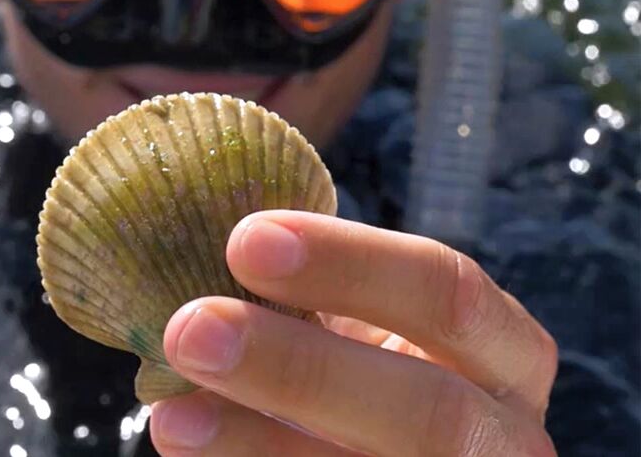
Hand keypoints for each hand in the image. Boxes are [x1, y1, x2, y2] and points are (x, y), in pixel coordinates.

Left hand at [148, 211, 558, 455]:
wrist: (374, 439)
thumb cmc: (358, 362)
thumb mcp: (354, 321)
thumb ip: (306, 296)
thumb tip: (194, 252)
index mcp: (503, 350)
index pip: (448, 292)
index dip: (350, 263)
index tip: (244, 238)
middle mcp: (501, 433)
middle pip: (426, 408)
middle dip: (299, 368)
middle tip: (191, 329)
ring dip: (256, 443)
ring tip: (171, 418)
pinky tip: (190, 447)